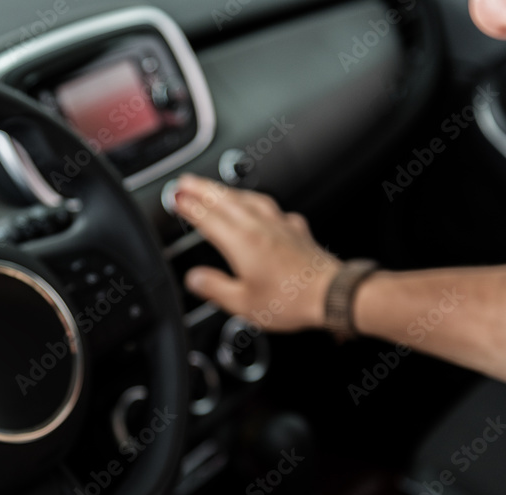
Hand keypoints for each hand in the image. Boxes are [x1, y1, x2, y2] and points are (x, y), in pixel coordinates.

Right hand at [174, 174, 339, 331]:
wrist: (331, 294)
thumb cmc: (291, 301)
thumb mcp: (243, 303)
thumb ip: (215, 288)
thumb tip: (195, 279)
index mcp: (241, 242)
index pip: (207, 216)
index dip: (187, 205)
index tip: (174, 197)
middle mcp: (259, 226)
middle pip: (224, 199)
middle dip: (202, 188)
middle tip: (185, 181)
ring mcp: (279, 224)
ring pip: (248, 198)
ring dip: (227, 190)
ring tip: (215, 188)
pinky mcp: (295, 229)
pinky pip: (271, 207)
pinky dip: (256, 202)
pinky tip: (258, 206)